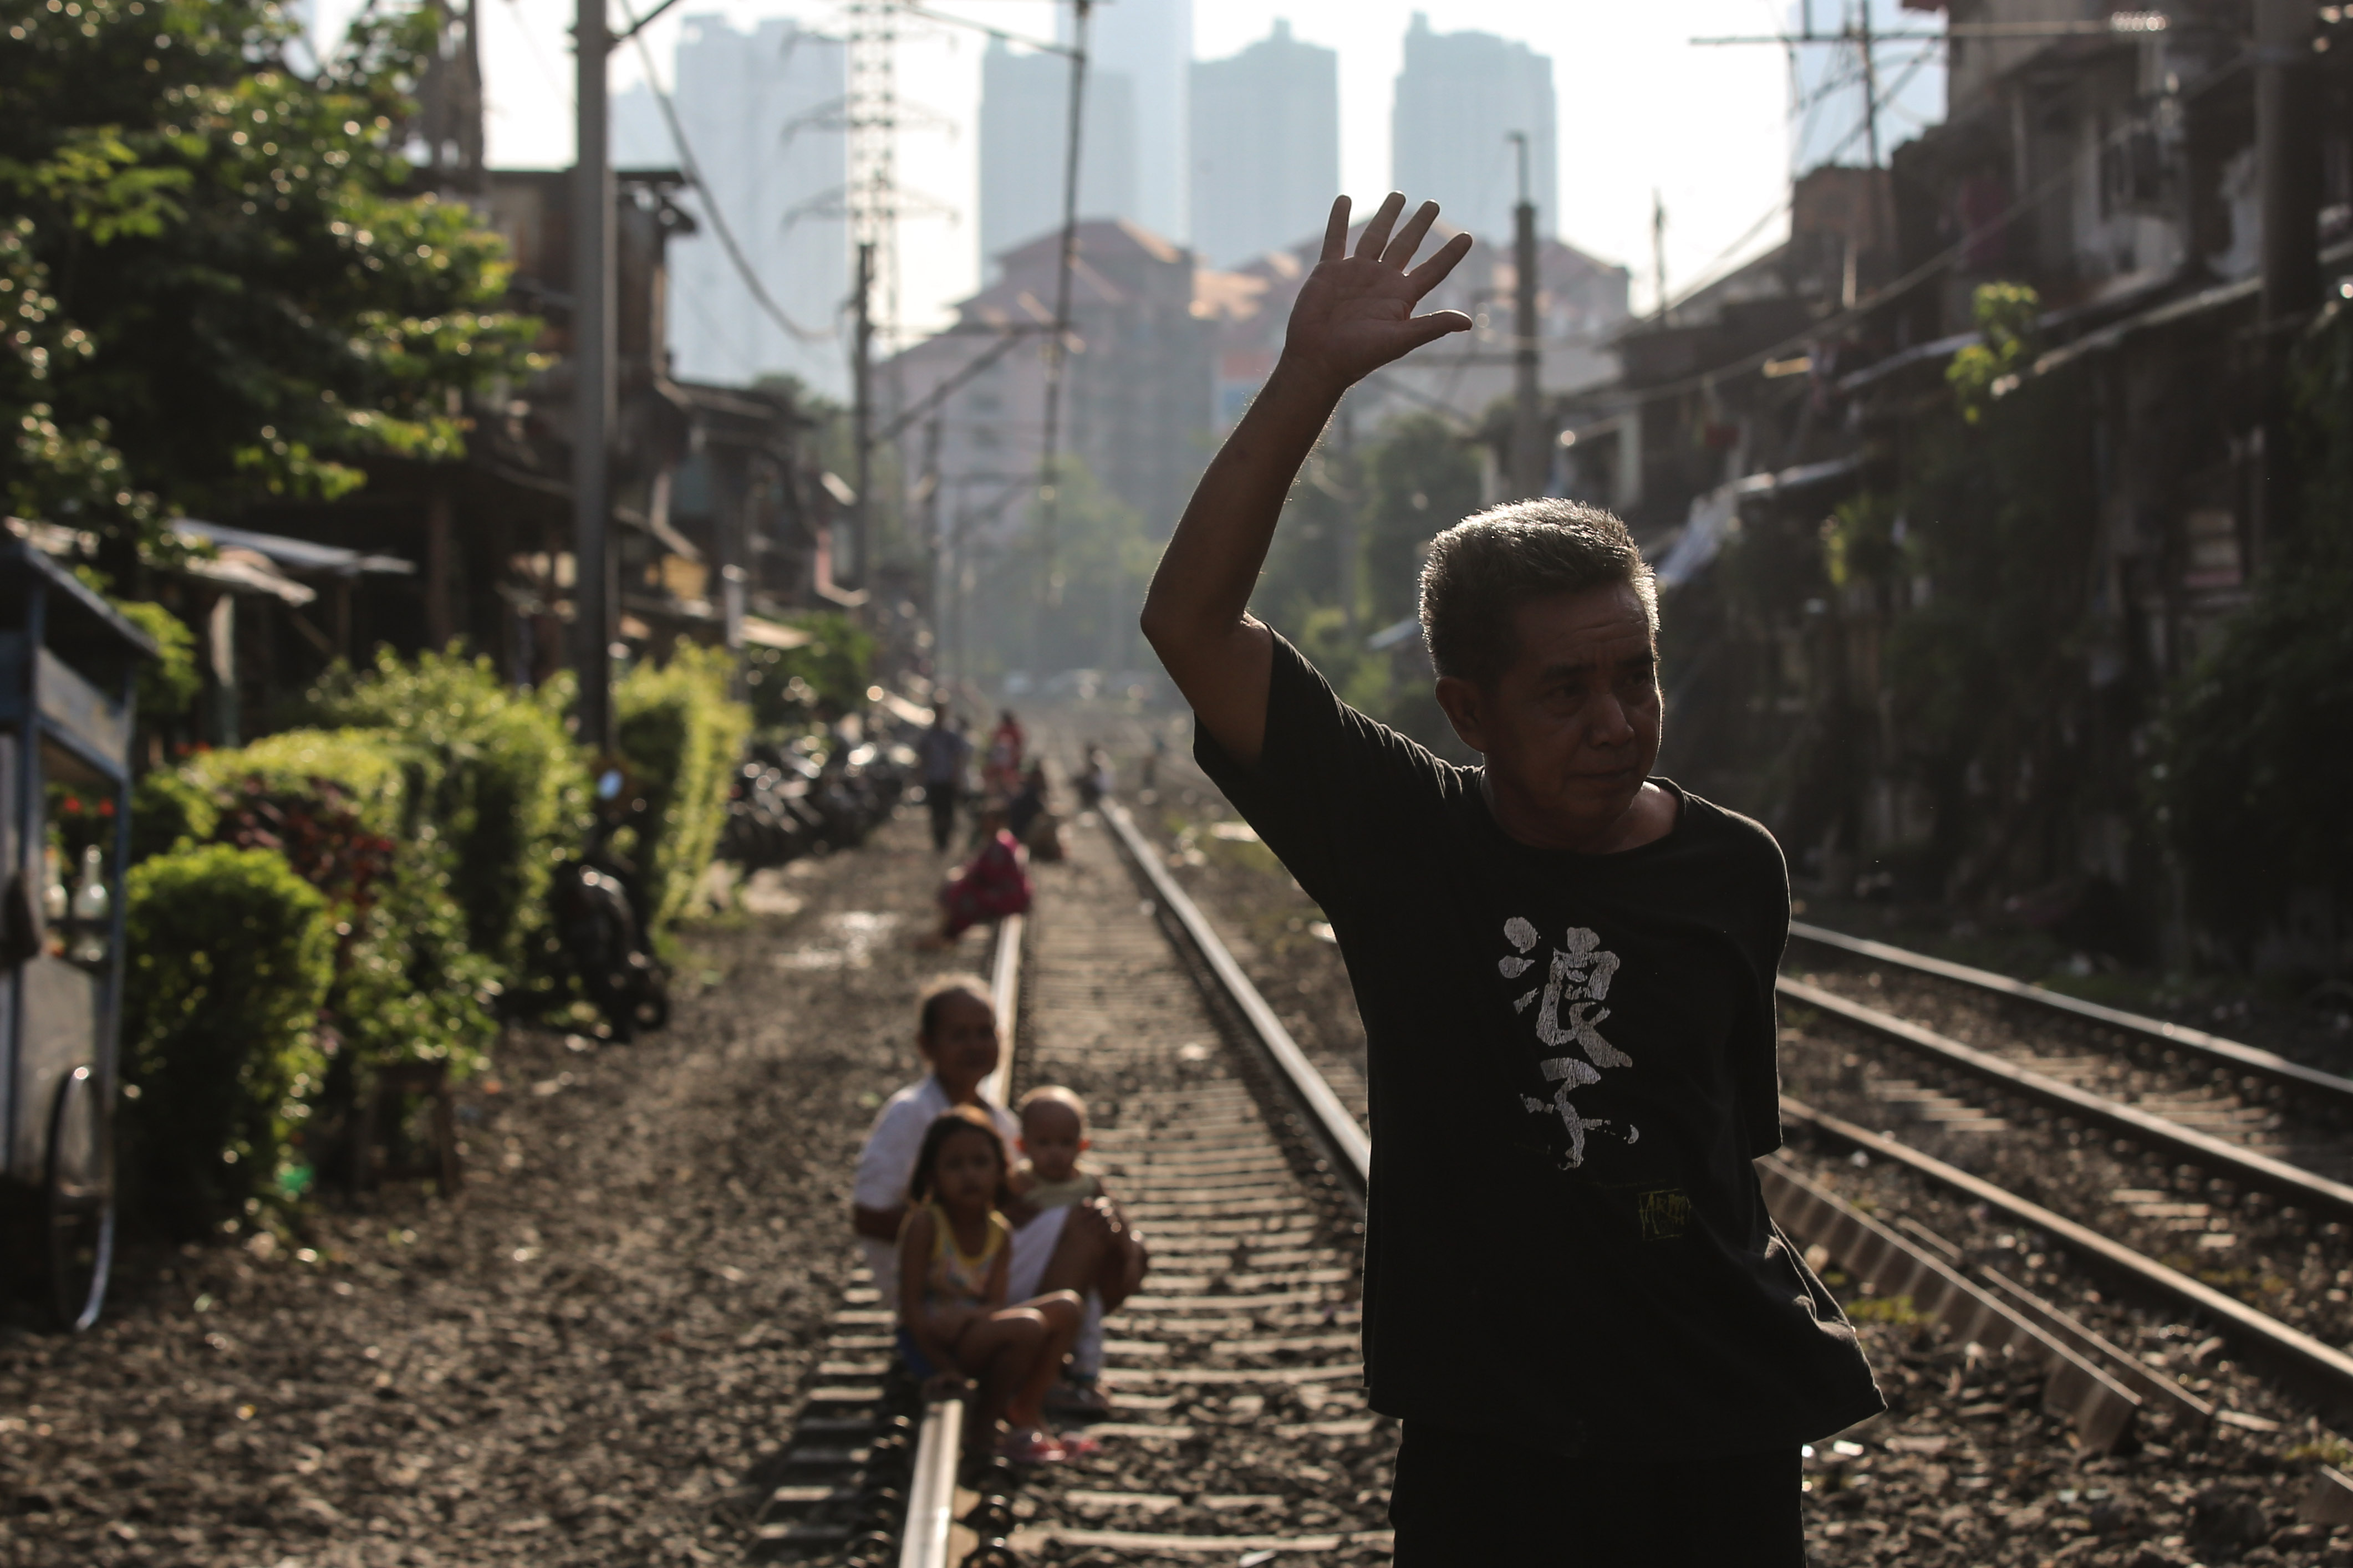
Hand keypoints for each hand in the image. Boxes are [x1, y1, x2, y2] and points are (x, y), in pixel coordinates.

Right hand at [1281, 192, 1474, 396]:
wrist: (1318, 360)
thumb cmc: (1358, 356)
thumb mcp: (1399, 341)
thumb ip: (1431, 327)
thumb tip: (1468, 323)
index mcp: (1401, 297)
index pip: (1433, 270)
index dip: (1450, 254)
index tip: (1468, 237)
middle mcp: (1382, 281)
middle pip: (1406, 245)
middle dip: (1419, 225)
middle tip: (1433, 205)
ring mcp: (1355, 273)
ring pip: (1375, 236)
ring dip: (1386, 215)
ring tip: (1398, 196)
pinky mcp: (1329, 271)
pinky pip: (1336, 239)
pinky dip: (1338, 218)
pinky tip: (1345, 199)